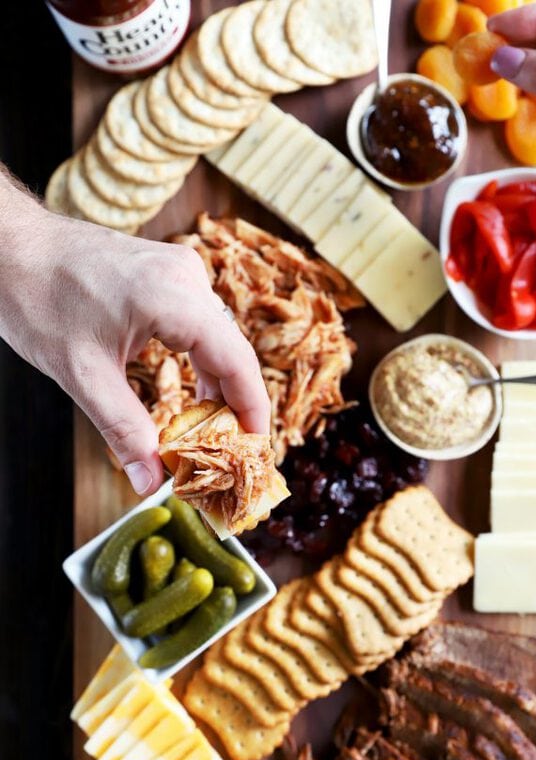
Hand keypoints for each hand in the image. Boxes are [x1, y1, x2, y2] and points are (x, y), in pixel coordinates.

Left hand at [0, 170, 270, 494]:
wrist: (11, 247)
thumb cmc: (37, 298)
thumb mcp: (82, 375)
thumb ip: (123, 431)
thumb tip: (150, 481)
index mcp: (174, 297)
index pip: (237, 362)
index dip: (253, 411)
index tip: (257, 451)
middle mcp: (188, 277)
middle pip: (233, 353)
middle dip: (235, 407)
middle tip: (232, 455)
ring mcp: (181, 271)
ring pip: (219, 340)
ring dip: (218, 388)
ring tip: (213, 435)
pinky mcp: (169, 274)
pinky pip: (202, 326)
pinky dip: (202, 364)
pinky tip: (196, 397)